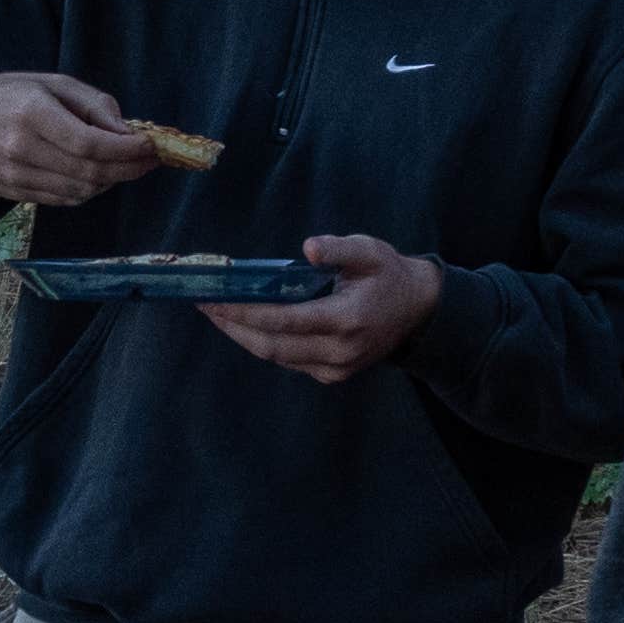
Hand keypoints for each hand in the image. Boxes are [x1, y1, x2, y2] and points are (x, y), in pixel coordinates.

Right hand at [0, 69, 165, 207]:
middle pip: (88, 173)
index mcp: (31, 113)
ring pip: (79, 192)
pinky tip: (97, 175)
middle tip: (150, 161)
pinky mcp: (13, 193)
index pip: (88, 144)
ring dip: (110, 182)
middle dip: (127, 170)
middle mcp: (20, 148)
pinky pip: (62, 199)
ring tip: (124, 165)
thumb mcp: (52, 83)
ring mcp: (14, 176)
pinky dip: (87, 190)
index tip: (150, 147)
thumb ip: (93, 105)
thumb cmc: (9, 95)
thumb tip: (128, 132)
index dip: (125, 151)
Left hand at [203, 235, 441, 382]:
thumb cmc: (389, 274)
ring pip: (277, 357)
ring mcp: (336, 368)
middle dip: (234, 327)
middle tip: (205, 306)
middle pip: (272, 346)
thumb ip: (339, 248)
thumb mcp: (369, 251)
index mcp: (347, 320)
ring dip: (244, 336)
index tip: (214, 300)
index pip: (283, 321)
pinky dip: (264, 343)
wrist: (418, 310)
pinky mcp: (333, 374)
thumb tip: (309, 248)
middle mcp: (340, 350)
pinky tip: (245, 325)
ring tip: (218, 314)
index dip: (244, 313)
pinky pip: (289, 361)